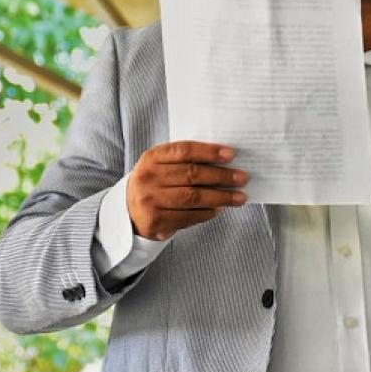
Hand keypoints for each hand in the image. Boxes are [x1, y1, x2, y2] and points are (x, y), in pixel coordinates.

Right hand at [127, 141, 248, 240]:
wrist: (128, 211)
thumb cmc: (155, 183)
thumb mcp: (161, 165)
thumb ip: (185, 160)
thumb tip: (224, 161)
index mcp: (151, 158)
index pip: (184, 150)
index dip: (209, 152)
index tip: (231, 155)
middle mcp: (148, 178)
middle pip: (192, 174)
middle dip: (221, 176)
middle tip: (242, 178)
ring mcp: (150, 201)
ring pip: (193, 198)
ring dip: (220, 197)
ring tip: (239, 197)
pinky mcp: (156, 221)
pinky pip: (189, 216)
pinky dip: (208, 213)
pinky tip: (220, 209)